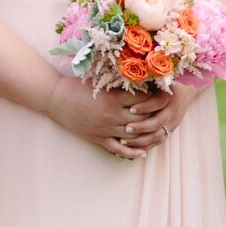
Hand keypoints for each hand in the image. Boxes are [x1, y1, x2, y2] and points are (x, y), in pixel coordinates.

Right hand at [44, 78, 177, 160]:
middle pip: (143, 118)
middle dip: (156, 115)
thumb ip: (120, 81)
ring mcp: (106, 129)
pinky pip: (119, 148)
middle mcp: (113, 115)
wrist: (56, 99)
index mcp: (114, 98)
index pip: (144, 99)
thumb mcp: (101, 81)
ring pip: (134, 135)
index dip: (156, 97)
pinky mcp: (99, 139)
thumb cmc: (78, 85)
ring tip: (161, 133)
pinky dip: (133, 152)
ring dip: (149, 135)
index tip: (165, 93)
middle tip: (168, 113)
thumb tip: (140, 74)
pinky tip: (143, 152)